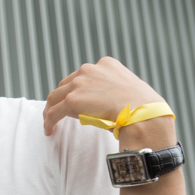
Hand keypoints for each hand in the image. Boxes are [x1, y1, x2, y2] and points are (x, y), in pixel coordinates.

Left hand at [43, 57, 170, 139]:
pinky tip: (49, 131)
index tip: (76, 100)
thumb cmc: (145, 108)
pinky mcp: (72, 100)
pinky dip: (49, 121)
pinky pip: (53, 112)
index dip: (77, 89)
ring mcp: (79, 84)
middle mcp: (89, 69)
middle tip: (59, 112)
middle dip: (62, 99)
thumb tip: (112, 101)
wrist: (144, 115)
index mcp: (106, 64)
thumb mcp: (131, 88)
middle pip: (66, 84)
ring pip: (55, 97)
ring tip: (51, 123)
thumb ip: (117, 89)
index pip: (83, 75)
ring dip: (51, 110)